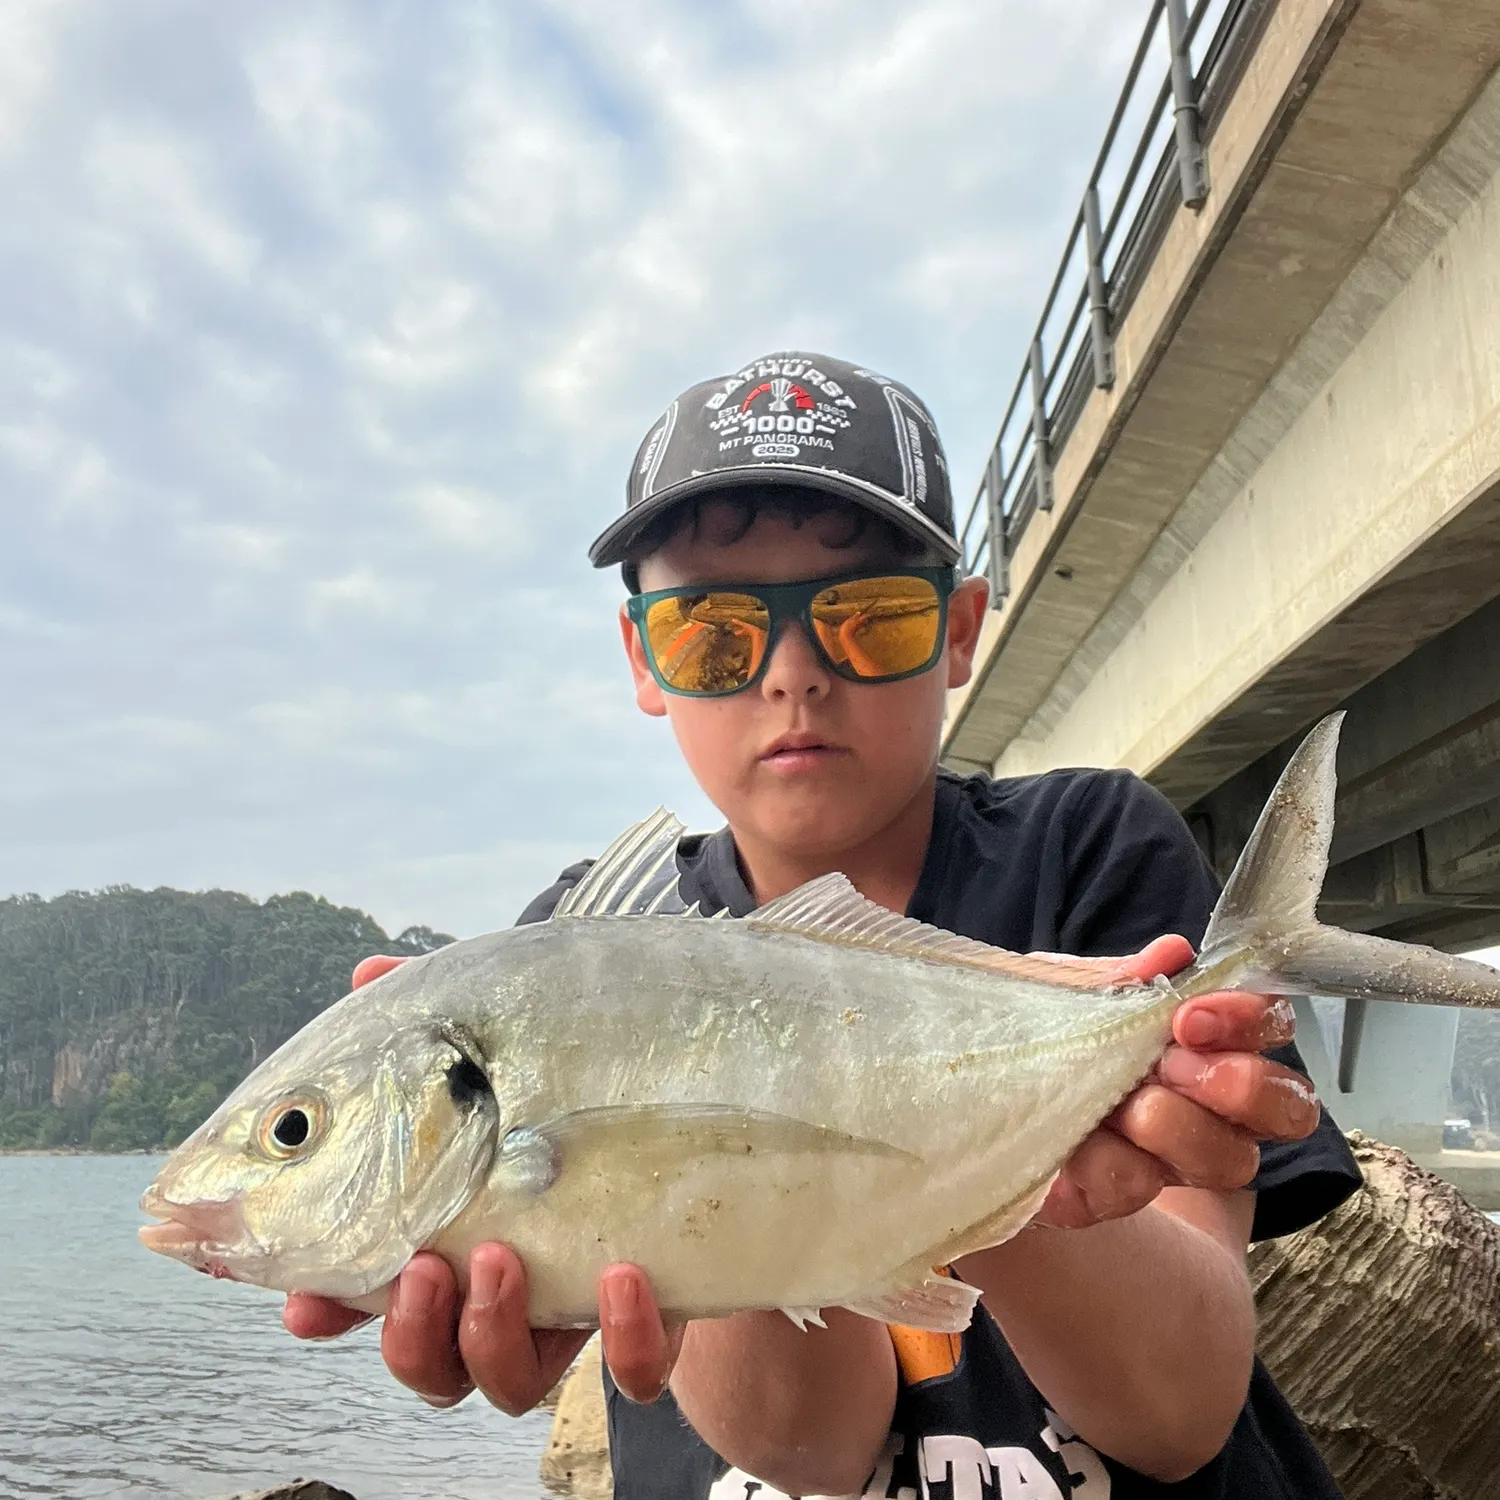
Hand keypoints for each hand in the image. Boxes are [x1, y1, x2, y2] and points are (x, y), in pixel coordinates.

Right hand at [282, 952, 681, 1411]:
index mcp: (454, 1231)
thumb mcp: (508, 1041)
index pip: (371, 1290)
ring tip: (499, 1260)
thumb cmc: (579, 1081)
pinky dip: (623, 1338)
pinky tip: (620, 1276)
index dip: (329, 1306)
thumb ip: (438, 1018)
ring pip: (510, 1380)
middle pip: (431, 1359)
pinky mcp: (651, 1315)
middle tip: (423, 1268)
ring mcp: (574, 1308)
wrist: (705, 1113)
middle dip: (410, 1331)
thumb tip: (371, 972)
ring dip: (490, 1333)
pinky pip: (633, 1368)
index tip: (302, 1302)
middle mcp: (505, 1287)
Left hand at [1035, 935, 1318, 1228]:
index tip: (1192, 1016)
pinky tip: (1075, 1142)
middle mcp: (1206, 1102)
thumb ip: (1120, 978)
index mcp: (1203, 1040)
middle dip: (1240, 1084)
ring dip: (1181, 1127)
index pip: (1269, 1025)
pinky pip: (1136, 1187)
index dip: (1250, 1020)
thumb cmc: (1034, 1030)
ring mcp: (1169, 1158)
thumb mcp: (1064, 988)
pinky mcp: (1117, 1197)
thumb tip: (1172, 954)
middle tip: (1173, 1064)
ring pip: (1231, 1161)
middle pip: (1287, 1107)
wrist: (969, 1090)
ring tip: (1130, 1107)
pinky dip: (1106, 1160)